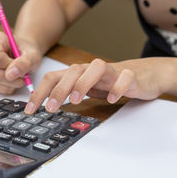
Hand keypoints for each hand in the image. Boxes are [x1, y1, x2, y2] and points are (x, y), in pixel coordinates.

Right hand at [0, 31, 42, 94]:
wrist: (22, 53)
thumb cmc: (26, 51)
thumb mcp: (32, 54)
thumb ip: (24, 62)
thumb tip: (11, 74)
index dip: (10, 66)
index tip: (19, 64)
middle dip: (14, 77)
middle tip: (23, 72)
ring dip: (13, 83)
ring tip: (18, 73)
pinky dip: (9, 87)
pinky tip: (12, 78)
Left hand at [24, 58, 174, 113]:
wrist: (146, 75)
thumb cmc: (111, 82)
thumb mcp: (87, 89)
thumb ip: (69, 93)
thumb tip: (47, 104)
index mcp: (79, 74)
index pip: (54, 78)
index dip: (40, 92)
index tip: (30, 110)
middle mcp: (92, 70)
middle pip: (72, 71)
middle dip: (58, 90)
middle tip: (50, 108)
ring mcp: (112, 71)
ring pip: (96, 68)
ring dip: (84, 83)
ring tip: (77, 100)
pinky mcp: (131, 76)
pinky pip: (124, 77)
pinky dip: (117, 86)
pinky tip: (112, 98)